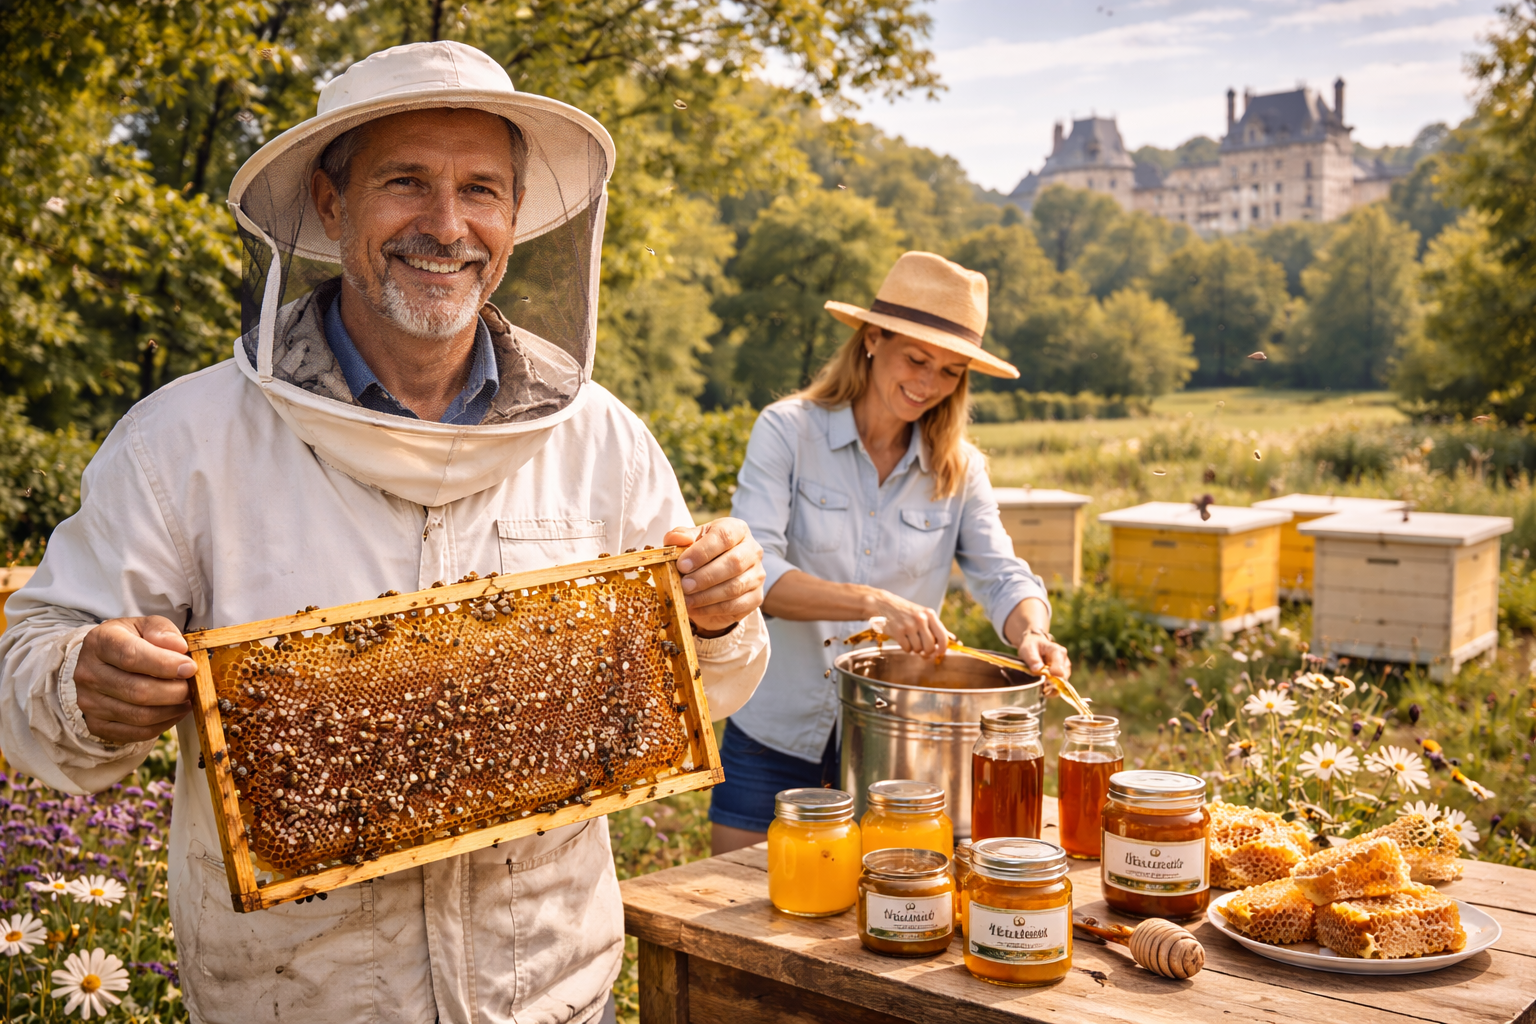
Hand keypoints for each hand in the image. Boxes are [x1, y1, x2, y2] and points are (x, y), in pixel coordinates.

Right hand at [74, 616, 195, 743]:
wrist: (106, 662)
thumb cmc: (131, 641)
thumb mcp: (146, 625)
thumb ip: (163, 631)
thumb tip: (179, 647)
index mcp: (99, 642)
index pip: (131, 656)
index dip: (165, 664)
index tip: (190, 667)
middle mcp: (88, 673)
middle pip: (138, 691)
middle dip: (174, 691)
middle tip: (192, 686)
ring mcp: (89, 702)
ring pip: (139, 715)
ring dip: (171, 709)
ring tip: (186, 698)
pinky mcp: (96, 724)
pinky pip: (136, 732)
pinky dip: (162, 725)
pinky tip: (174, 711)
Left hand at [664, 518, 764, 635]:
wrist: (715, 579)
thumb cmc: (702, 555)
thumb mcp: (690, 542)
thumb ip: (681, 537)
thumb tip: (675, 538)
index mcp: (737, 530)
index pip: (724, 536)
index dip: (702, 551)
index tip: (682, 565)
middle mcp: (752, 550)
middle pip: (734, 562)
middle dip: (705, 576)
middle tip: (684, 585)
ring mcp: (757, 575)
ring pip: (735, 586)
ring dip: (707, 595)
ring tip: (686, 599)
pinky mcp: (756, 597)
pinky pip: (736, 605)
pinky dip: (712, 609)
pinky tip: (696, 608)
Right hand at [870, 592, 949, 658]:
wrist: (882, 604)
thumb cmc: (904, 611)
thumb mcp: (921, 614)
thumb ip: (934, 627)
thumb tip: (949, 641)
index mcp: (929, 615)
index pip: (943, 636)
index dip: (943, 649)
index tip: (939, 653)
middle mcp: (921, 619)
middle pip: (930, 647)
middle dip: (926, 651)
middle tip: (922, 648)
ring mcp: (909, 626)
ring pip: (918, 649)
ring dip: (914, 648)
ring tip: (910, 640)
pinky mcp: (898, 632)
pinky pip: (907, 649)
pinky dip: (905, 648)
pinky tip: (902, 639)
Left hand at [1017, 630, 1071, 684]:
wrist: (1035, 645)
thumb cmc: (1031, 646)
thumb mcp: (1028, 650)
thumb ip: (1033, 659)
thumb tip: (1038, 669)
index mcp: (1058, 652)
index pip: (1059, 671)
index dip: (1050, 678)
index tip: (1040, 678)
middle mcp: (1065, 660)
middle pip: (1062, 679)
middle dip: (1050, 684)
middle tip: (1038, 682)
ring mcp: (1065, 668)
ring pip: (1062, 684)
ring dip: (1050, 687)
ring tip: (1039, 682)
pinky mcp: (1063, 675)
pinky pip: (1060, 686)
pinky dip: (1051, 688)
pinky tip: (1043, 685)